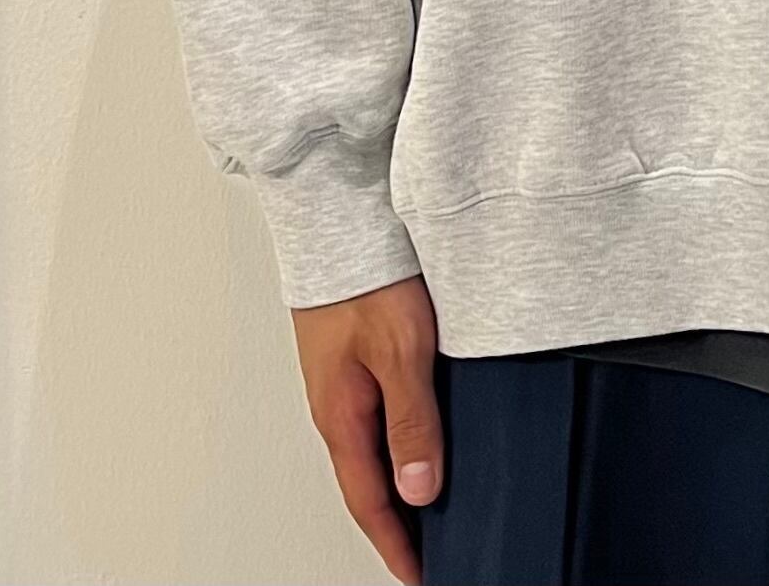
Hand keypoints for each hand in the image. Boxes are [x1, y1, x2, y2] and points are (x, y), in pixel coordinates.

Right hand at [292, 275, 443, 585]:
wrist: (338, 217)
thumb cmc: (366, 275)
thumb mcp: (402, 351)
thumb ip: (412, 422)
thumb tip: (418, 491)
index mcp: (342, 416)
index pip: (370, 502)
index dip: (398, 544)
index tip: (421, 575)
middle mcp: (337, 406)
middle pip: (368, 481)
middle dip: (398, 522)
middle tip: (431, 550)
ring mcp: (342, 380)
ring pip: (372, 447)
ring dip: (397, 480)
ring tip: (432, 504)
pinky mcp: (354, 355)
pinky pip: (377, 414)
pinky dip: (398, 440)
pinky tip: (422, 435)